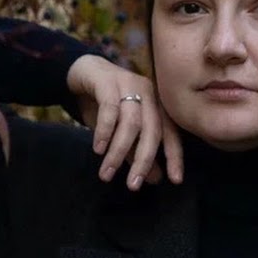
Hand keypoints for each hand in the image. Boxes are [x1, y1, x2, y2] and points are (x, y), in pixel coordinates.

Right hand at [66, 54, 183, 189]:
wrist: (82, 71)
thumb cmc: (107, 104)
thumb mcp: (123, 132)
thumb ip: (137, 152)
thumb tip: (155, 179)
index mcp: (157, 105)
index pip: (171, 133)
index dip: (174, 157)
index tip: (175, 180)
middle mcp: (149, 93)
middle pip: (152, 130)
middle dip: (144, 160)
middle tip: (133, 185)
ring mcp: (130, 84)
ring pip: (131, 123)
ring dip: (119, 152)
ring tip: (107, 173)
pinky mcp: (108, 81)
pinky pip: (110, 109)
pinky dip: (105, 131)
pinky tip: (98, 149)